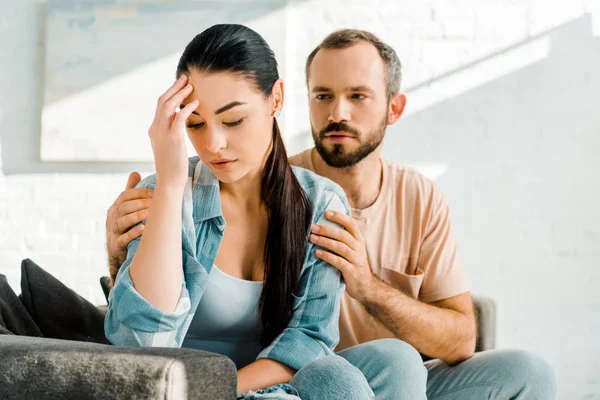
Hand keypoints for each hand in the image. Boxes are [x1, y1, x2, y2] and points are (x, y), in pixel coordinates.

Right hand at [106, 172, 152, 284]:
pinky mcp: (116, 245)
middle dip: (140, 203)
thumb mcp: (125, 208)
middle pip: (123, 207)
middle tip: (155, 202)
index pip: (125, 196)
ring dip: (136, 217)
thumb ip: (130, 192)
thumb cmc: (125, 226)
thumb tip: (135, 172)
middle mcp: (112, 218)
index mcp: (115, 208)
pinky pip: (123, 239)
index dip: (139, 193)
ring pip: (122, 222)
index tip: (155, 192)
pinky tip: (143, 230)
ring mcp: (113, 232)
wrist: (117, 252)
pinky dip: (133, 234)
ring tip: (149, 213)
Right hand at [148, 75, 197, 189]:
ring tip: (191, 86)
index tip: (180, 85)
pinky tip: (196, 103)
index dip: (170, 93)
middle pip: (163, 101)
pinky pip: (179, 118)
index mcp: (154, 129)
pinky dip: (187, 108)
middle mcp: (155, 128)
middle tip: (185, 78)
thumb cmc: (173, 166)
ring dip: (180, 94)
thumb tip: (179, 124)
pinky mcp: (173, 139)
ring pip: (168, 106)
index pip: (160, 106)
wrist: (169, 181)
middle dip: (174, 88)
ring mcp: (162, 133)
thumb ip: (171, 133)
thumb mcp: (169, 146)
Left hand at [309, 210, 376, 302]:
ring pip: (340, 247)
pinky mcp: (351, 271)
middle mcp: (359, 247)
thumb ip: (343, 238)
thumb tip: (324, 225)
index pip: (351, 223)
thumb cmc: (354, 265)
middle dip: (326, 229)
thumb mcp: (353, 249)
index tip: (326, 212)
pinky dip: (327, 256)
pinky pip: (338, 261)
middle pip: (343, 234)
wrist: (366, 287)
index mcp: (359, 239)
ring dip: (324, 241)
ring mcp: (356, 259)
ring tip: (311, 238)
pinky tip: (316, 253)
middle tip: (312, 227)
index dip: (339, 217)